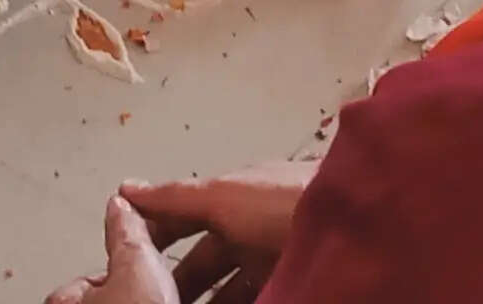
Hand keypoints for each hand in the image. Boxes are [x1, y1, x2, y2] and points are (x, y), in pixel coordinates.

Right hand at [52, 164, 317, 303]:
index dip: (156, 245)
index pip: (183, 225)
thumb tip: (125, 189)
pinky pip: (259, 297)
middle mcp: (251, 231)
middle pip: (206, 267)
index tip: (125, 270)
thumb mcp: (223, 197)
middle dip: (181, 288)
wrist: (358, 224)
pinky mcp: (292, 284)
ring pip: (232, 289)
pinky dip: (242, 302)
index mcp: (233, 203)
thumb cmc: (281, 204)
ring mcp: (274, 261)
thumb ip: (175, 197)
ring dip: (212, 301)